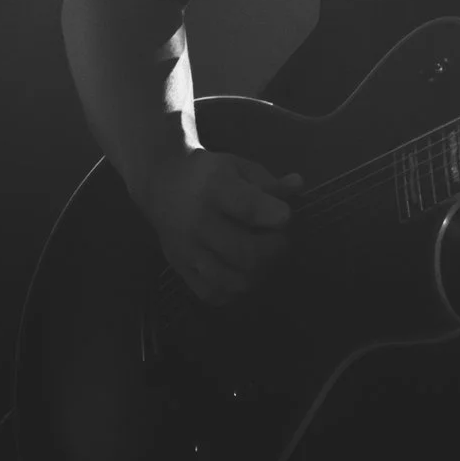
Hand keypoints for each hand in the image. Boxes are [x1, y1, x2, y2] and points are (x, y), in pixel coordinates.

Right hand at [134, 148, 301, 304]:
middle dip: (275, 249)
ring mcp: (188, 251)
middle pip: (246, 252)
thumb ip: (269, 181)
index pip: (249, 208)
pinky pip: (214, 294)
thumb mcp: (239, 166)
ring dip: (260, 273)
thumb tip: (298, 186)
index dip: (276, 215)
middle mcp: (198, 223)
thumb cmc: (208, 174)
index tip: (286, 216)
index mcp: (215, 189)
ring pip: (234, 280)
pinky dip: (235, 289)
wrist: (161, 184)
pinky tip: (241, 271)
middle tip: (280, 240)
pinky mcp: (181, 269)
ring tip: (264, 257)